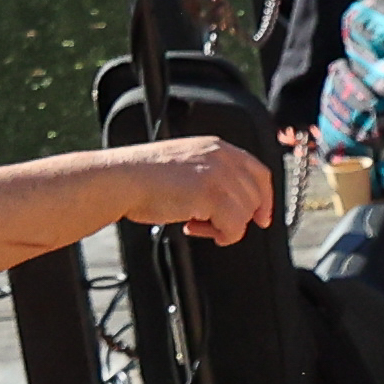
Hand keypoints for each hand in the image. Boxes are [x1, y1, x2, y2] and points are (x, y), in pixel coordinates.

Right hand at [121, 138, 275, 243]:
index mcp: (217, 147)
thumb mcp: (186, 165)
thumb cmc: (141, 177)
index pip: (258, 173)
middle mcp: (223, 158)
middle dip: (239, 216)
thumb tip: (232, 201)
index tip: (262, 217)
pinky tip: (193, 227)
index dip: (264, 198)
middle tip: (214, 225)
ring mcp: (219, 175)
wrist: (119, 180)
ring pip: (245, 213)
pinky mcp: (213, 195)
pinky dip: (221, 235)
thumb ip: (213, 175)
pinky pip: (235, 226)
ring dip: (223, 226)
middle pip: (255, 196)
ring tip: (195, 224)